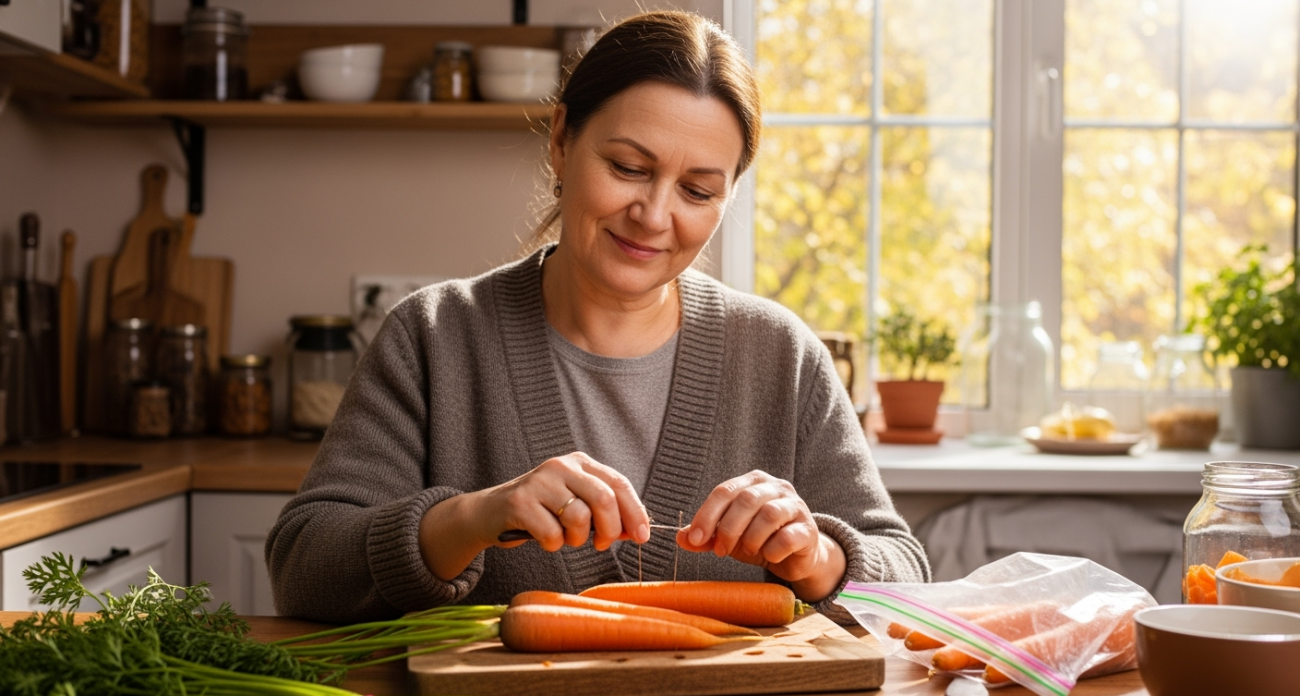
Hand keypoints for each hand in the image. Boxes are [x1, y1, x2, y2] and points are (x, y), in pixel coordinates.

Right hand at [473, 451, 650, 552]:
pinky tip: (543, 537)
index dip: (636, 512)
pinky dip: (553, 545)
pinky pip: (552, 534)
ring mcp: (539, 482)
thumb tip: (638, 530)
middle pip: (604, 499)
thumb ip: (607, 512)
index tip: (643, 536)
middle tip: (603, 544)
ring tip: (565, 537)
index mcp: (580, 463)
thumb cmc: (541, 511)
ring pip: (579, 518)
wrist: (491, 512)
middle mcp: (561, 466)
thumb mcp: (577, 504)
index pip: (619, 484)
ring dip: (577, 540)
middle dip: (611, 530)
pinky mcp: (520, 502)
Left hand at [676, 470, 845, 601]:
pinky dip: (772, 550)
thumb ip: (706, 536)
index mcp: (753, 482)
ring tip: (747, 551)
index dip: (707, 515)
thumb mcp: (729, 537)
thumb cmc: (759, 539)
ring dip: (751, 538)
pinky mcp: (809, 529)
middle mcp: (776, 487)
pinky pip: (787, 537)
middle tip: (721, 551)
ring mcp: (796, 506)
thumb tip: (681, 538)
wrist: (796, 556)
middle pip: (746, 500)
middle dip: (728, 529)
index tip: (696, 539)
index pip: (724, 491)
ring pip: (769, 515)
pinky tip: (768, 556)